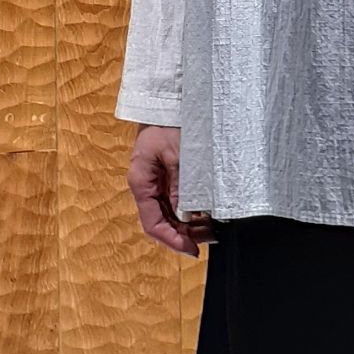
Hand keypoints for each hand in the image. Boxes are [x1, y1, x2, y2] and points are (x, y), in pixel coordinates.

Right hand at [124, 124, 217, 258]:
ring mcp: (156, 185)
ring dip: (188, 226)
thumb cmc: (167, 124)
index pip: (153, 223)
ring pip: (170, 216)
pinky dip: (190, 212)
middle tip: (209, 239)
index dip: (171, 240)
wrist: (164, 104)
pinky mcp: (167, 180)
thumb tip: (187, 213)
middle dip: (184, 235)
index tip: (191, 249)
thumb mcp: (176, 153)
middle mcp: (146, 188)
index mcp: (141, 184)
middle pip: (162, 223)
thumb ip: (181, 184)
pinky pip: (176, 203)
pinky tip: (206, 216)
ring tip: (212, 230)